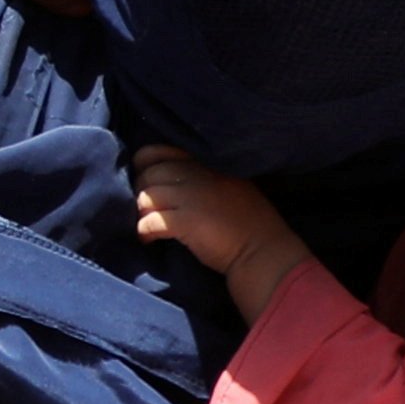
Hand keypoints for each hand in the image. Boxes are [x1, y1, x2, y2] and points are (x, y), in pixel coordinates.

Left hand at [126, 140, 312, 321]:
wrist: (263, 251)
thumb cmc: (249, 222)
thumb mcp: (229, 185)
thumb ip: (203, 177)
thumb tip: (170, 180)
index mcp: (207, 163)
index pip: (159, 151)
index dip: (145, 165)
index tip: (147, 181)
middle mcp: (197, 175)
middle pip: (149, 174)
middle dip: (142, 192)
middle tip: (148, 210)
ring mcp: (191, 197)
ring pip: (146, 196)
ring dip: (141, 212)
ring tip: (147, 225)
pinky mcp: (186, 221)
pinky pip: (150, 221)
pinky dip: (143, 231)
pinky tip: (148, 239)